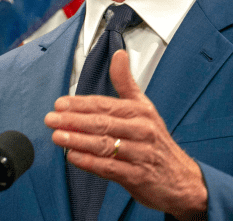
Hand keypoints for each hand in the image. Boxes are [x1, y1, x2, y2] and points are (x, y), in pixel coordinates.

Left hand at [44, 50, 207, 219]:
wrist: (181, 179)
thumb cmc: (156, 142)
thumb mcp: (144, 107)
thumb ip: (126, 82)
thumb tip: (119, 54)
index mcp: (140, 112)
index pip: (105, 105)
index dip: (80, 104)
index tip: (59, 104)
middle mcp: (141, 130)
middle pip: (102, 123)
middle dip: (74, 120)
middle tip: (51, 119)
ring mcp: (141, 154)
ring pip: (104, 145)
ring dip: (78, 140)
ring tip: (57, 136)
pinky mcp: (138, 176)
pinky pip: (110, 168)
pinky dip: (90, 162)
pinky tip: (73, 157)